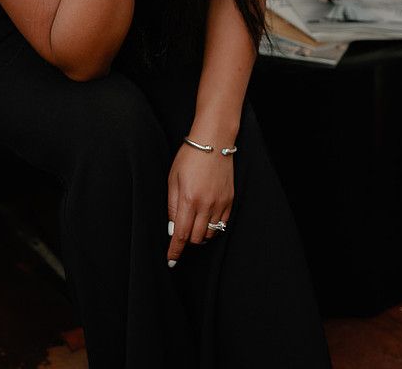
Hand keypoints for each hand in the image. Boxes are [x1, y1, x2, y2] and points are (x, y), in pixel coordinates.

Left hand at [167, 142, 233, 264]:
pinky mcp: (230, 201)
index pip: (180, 235)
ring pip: (209, 234)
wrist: (213, 142)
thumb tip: (172, 229)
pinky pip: (222, 225)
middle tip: (181, 231)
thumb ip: (172, 206)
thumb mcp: (173, 179)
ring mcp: (220, 204)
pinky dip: (213, 227)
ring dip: (199, 234)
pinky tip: (206, 218)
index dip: (175, 250)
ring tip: (193, 222)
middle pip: (195, 238)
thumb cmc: (190, 157)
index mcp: (188, 199)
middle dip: (186, 240)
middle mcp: (206, 205)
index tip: (171, 260)